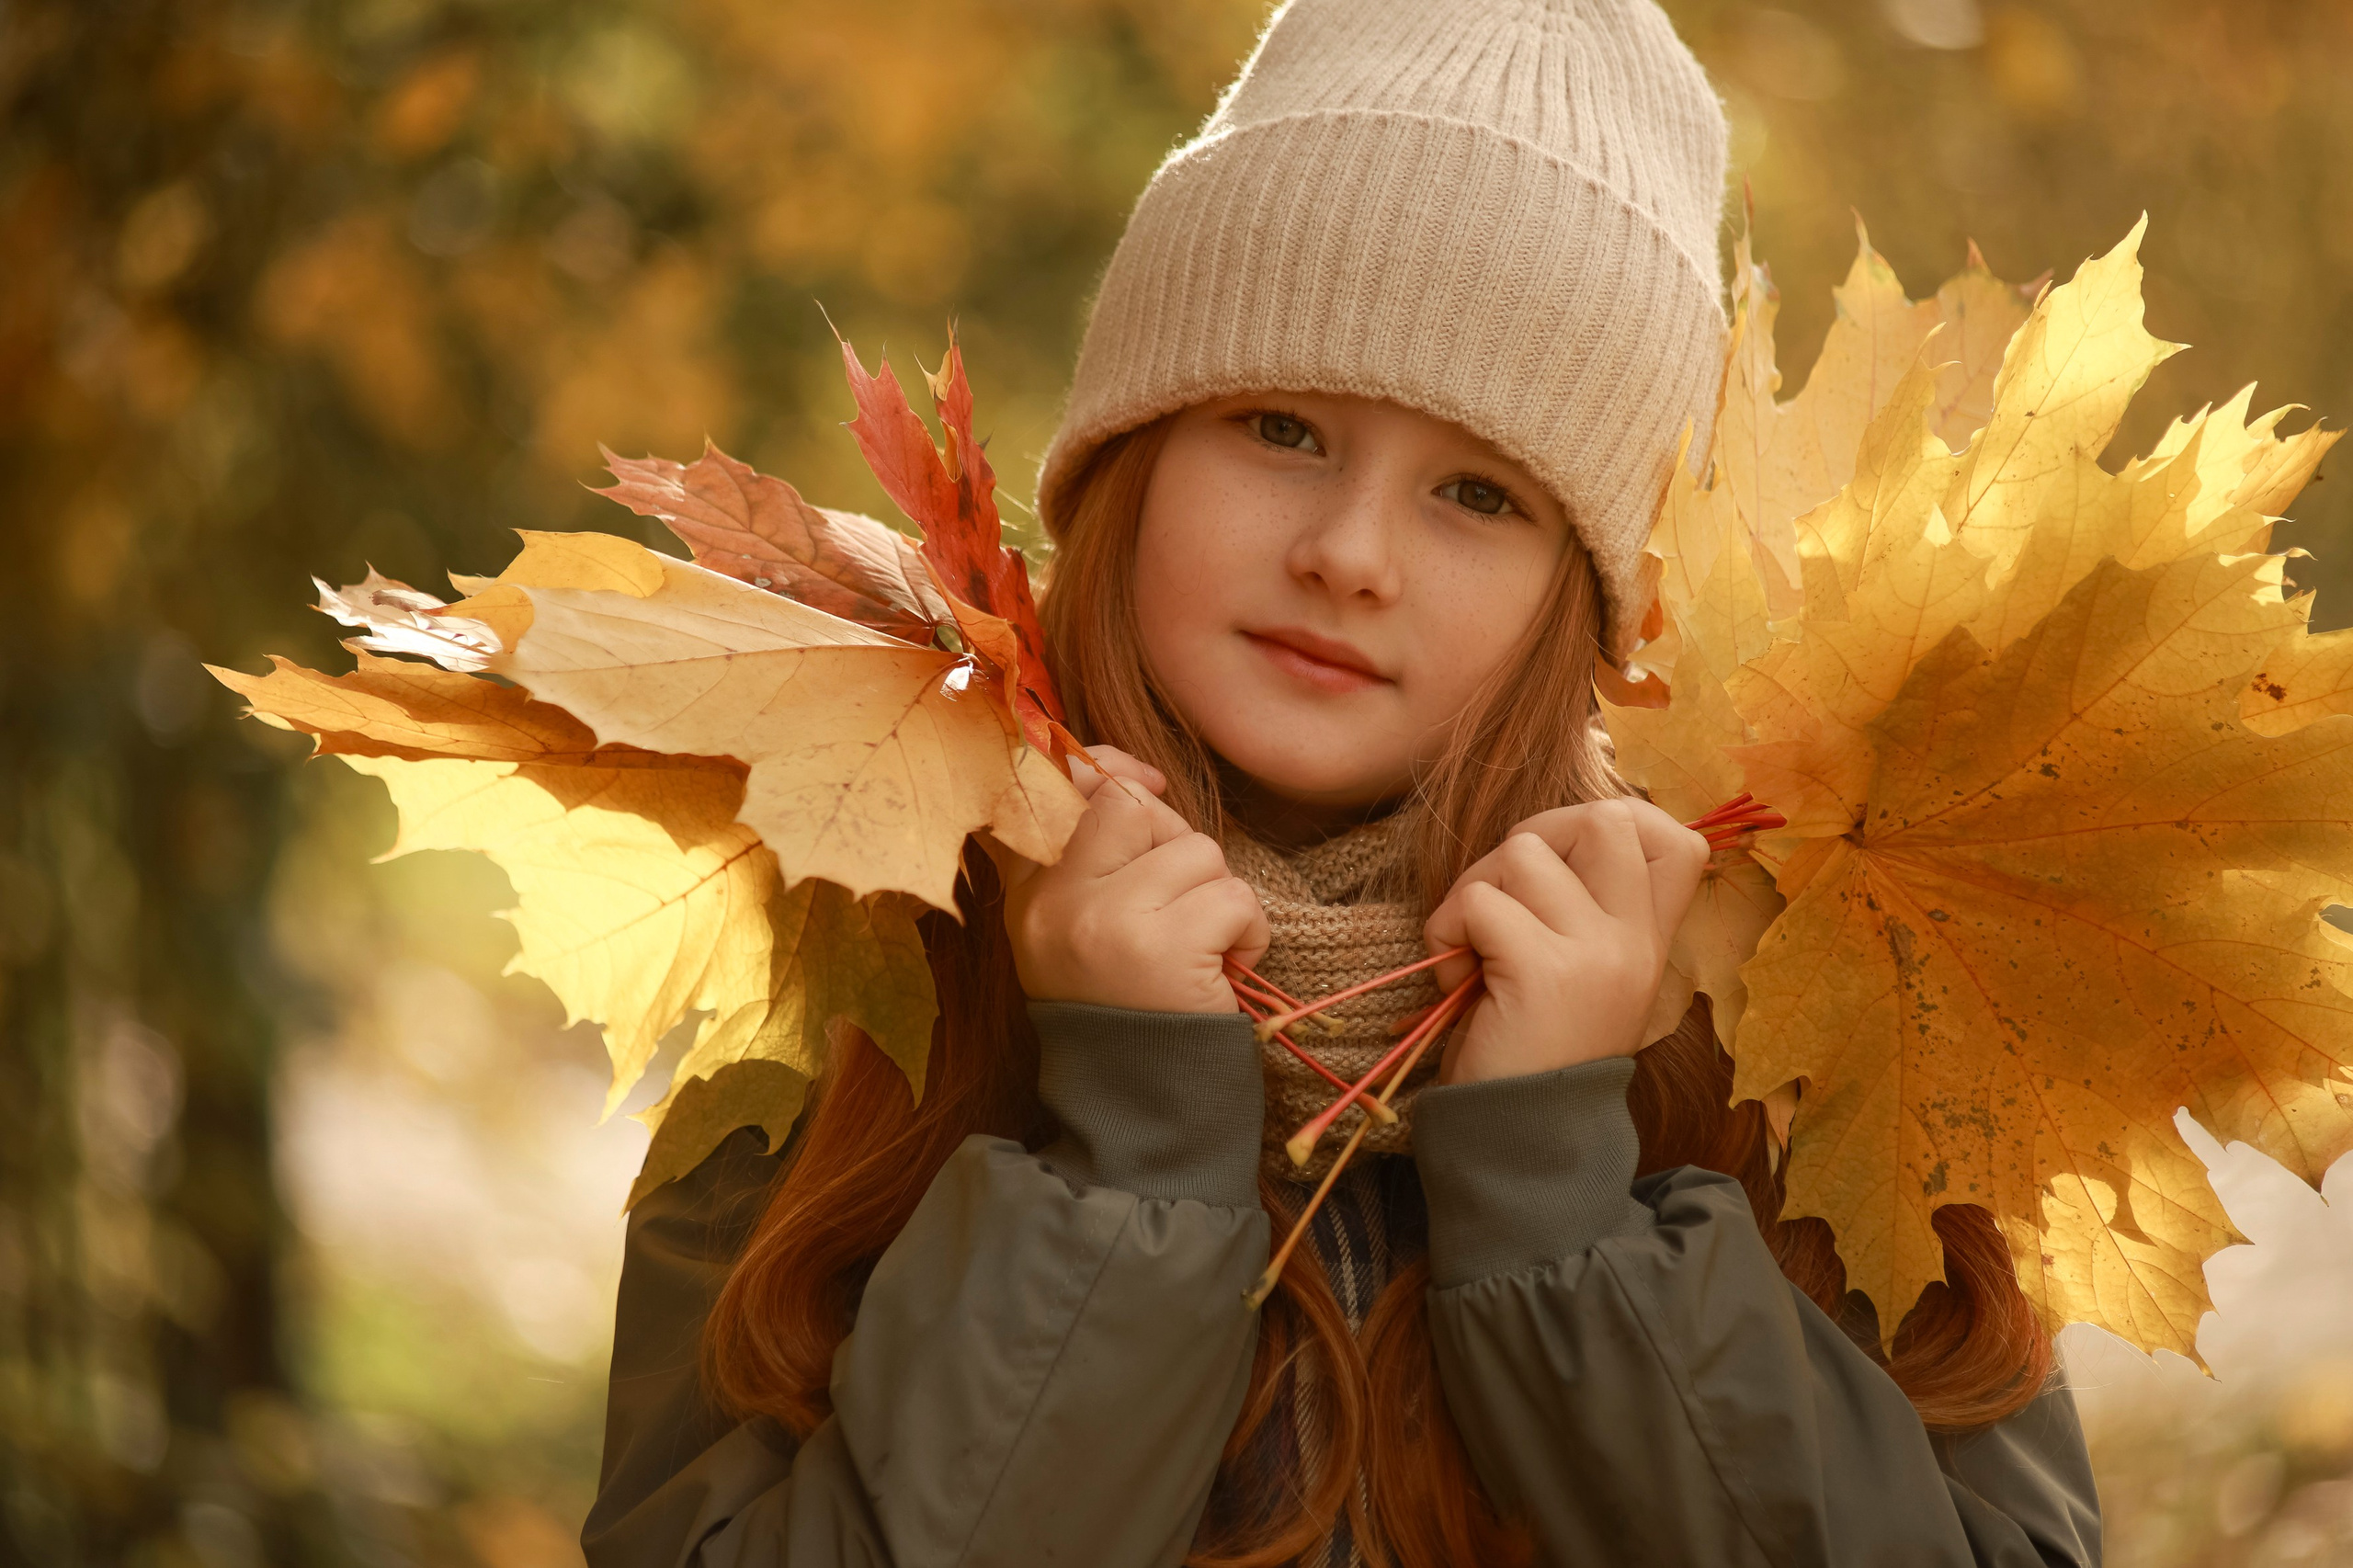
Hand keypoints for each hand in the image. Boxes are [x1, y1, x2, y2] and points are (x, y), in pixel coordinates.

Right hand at [998, 747, 1269, 1013]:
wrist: (1139, 1112)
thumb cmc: (1126, 1010)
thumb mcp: (1080, 931)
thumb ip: (1094, 856)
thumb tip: (1138, 777)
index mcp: (1028, 895)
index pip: (1048, 788)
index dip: (1104, 770)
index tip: (1144, 782)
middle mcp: (1055, 902)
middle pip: (1133, 807)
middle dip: (1177, 845)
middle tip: (1181, 909)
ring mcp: (1107, 921)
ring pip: (1195, 850)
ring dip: (1219, 898)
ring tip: (1201, 952)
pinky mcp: (1165, 948)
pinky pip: (1233, 896)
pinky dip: (1248, 932)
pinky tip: (1225, 971)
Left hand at [1424, 798, 1709, 1083]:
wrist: (1521, 1140)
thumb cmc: (1533, 1047)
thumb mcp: (1583, 975)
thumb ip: (1584, 909)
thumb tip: (1546, 836)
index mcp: (1651, 941)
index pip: (1678, 839)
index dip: (1615, 824)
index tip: (1564, 866)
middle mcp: (1635, 941)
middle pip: (1603, 817)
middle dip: (1533, 839)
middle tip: (1503, 901)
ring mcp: (1596, 953)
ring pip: (1522, 852)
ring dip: (1475, 892)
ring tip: (1476, 953)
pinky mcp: (1543, 970)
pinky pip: (1479, 902)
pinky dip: (1448, 931)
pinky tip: (1459, 981)